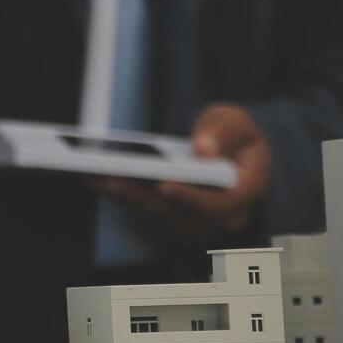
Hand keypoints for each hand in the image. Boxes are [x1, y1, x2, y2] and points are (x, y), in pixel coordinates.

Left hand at [92, 104, 271, 242]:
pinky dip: (121, 196)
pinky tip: (97, 179)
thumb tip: (202, 150)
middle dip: (142, 196)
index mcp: (246, 192)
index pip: (220, 203)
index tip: (164, 184)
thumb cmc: (234, 137)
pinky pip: (145, 210)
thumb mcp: (235, 122)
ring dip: (125, 197)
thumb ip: (224, 132)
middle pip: (179, 213)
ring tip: (96, 177)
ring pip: (157, 215)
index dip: (191, 197)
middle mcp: (222, 215)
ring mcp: (196, 220)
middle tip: (112, 178)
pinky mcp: (172, 218)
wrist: (228, 153)